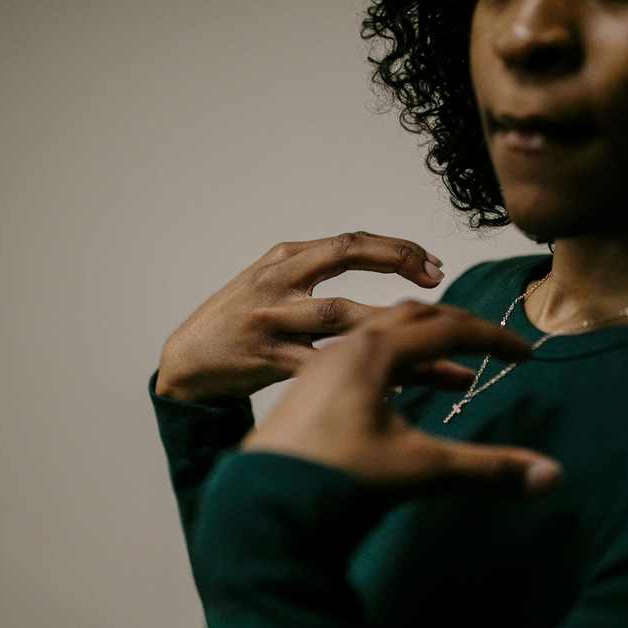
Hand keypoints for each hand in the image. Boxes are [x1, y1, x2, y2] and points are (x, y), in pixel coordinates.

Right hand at [156, 232, 444, 403]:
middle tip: (439, 286)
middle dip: (399, 265)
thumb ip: (318, 273)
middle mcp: (279, 281)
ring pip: (342, 316)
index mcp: (286, 259)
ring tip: (438, 349)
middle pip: (348, 259)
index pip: (351, 241)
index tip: (434, 266)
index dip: (397, 249)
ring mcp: (272, 319)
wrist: (187, 363)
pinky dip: (359, 375)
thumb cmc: (239, 324)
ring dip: (392, 328)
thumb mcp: (274, 284)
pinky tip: (395, 386)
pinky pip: (324, 367)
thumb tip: (382, 264)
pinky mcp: (267, 359)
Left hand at [242, 302, 563, 497]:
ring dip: (423, 351)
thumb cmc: (335, 482)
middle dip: (457, 330)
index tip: (525, 355)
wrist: (263, 510)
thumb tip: (551, 477)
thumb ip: (489, 470)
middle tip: (491, 347)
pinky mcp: (308, 396)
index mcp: (372, 352)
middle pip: (411, 320)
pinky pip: (358, 365)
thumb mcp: (421, 470)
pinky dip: (393, 372)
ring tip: (455, 374)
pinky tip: (401, 397)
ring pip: (381, 341)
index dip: (493, 340)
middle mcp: (343, 350)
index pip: (447, 328)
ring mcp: (320, 371)